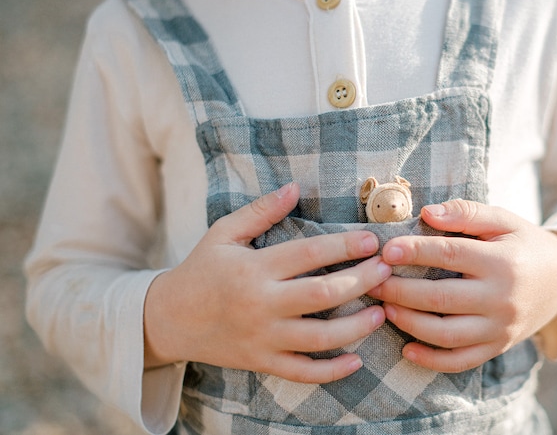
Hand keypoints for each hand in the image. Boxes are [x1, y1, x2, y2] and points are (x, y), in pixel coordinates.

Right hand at [143, 182, 390, 382]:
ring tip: (381, 312)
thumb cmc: (201, 270)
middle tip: (386, 271)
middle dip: (361, 282)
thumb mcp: (224, 233)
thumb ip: (261, 211)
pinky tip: (356, 360)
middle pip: (322, 294)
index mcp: (254, 268)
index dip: (345, 246)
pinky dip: (331, 371)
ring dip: (356, 327)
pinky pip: (302, 372)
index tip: (372, 241)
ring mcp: (262, 338)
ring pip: (319, 337)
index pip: (309, 253)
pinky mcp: (262, 362)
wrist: (167, 320)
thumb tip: (295, 187)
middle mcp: (261, 304)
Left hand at [368, 199, 556, 372]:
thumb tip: (426, 213)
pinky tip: (406, 348)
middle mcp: (502, 299)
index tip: (386, 249)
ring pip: (447, 334)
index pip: (451, 255)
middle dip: (400, 290)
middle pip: (442, 298)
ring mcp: (500, 328)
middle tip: (372, 281)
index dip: (416, 252)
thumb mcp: (503, 220)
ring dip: (409, 323)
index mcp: (503, 262)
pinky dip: (431, 359)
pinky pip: (460, 361)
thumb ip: (466, 213)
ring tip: (384, 308)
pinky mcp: (497, 347)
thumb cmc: (523, 244)